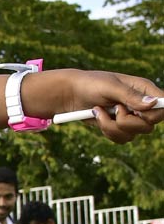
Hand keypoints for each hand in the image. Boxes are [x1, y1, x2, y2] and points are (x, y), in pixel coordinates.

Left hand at [37, 70, 163, 143]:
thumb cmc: (90, 84)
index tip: (140, 113)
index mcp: (143, 89)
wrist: (69, 94)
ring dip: (113, 125)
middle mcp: (140, 105)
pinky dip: (107, 130)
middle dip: (129, 121)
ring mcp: (130, 117)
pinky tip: (97, 117)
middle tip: (115, 110)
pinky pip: (121, 138)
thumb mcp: (109, 87)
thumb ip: (130, 96)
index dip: (156, 113)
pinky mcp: (119, 127)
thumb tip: (152, 103)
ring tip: (99, 111)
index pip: (163, 105)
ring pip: (134, 133)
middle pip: (150, 124)